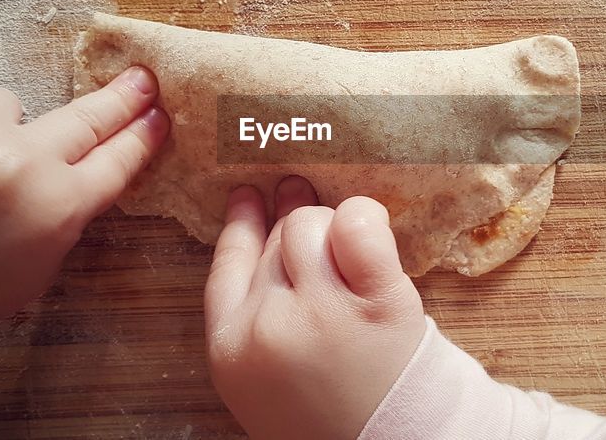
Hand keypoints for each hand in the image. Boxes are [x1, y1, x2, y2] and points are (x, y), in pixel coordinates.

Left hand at [0, 65, 168, 330]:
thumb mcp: (35, 267)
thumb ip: (66, 212)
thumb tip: (87, 164)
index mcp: (57, 207)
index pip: (117, 159)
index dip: (141, 135)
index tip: (157, 113)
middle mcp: (21, 160)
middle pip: (86, 118)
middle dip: (119, 98)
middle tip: (139, 78)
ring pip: (7, 102)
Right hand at [205, 176, 426, 439]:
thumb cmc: (329, 411)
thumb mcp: (260, 377)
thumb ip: (248, 312)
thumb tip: (257, 217)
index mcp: (230, 349)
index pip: (227, 262)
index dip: (242, 223)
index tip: (250, 194)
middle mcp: (269, 327)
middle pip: (278, 240)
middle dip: (303, 236)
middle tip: (328, 243)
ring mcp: (323, 314)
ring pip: (313, 226)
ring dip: (334, 229)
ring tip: (355, 255)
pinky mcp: (378, 303)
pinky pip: (358, 228)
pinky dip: (365, 218)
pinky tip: (371, 227)